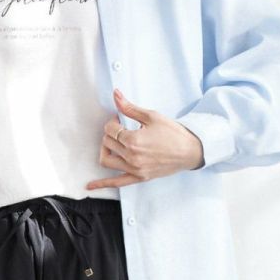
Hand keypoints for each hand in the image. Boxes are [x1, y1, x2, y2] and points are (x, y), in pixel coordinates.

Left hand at [86, 89, 204, 189]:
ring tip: (113, 143)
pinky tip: (90, 185)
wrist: (189, 151)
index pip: (110, 129)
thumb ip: (129, 107)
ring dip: (105, 149)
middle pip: (107, 142)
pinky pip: (116, 182)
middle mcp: (132, 157)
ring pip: (106, 160)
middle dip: (110, 132)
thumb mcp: (151, 116)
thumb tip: (115, 94)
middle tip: (120, 128)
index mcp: (134, 140)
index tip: (121, 119)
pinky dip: (102, 184)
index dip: (113, 121)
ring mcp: (134, 169)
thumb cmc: (173, 133)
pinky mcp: (138, 177)